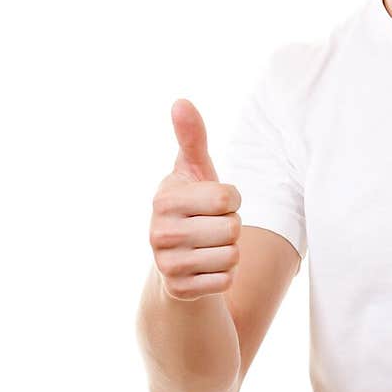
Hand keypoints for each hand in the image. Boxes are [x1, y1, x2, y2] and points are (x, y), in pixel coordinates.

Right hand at [149, 100, 241, 299]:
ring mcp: (166, 263)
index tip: (214, 203)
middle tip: (211, 228)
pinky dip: (224, 276)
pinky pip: (226, 281)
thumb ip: (191, 138)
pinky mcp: (179, 290)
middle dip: (231, 228)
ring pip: (232, 256)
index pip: (228, 198)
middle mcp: (159, 232)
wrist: (177, 259)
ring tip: (209, 247)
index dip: (232, 200)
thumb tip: (181, 101)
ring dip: (230, 252)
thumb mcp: (194, 171)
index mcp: (165, 199)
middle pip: (232, 228)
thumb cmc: (194, 206)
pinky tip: (206, 269)